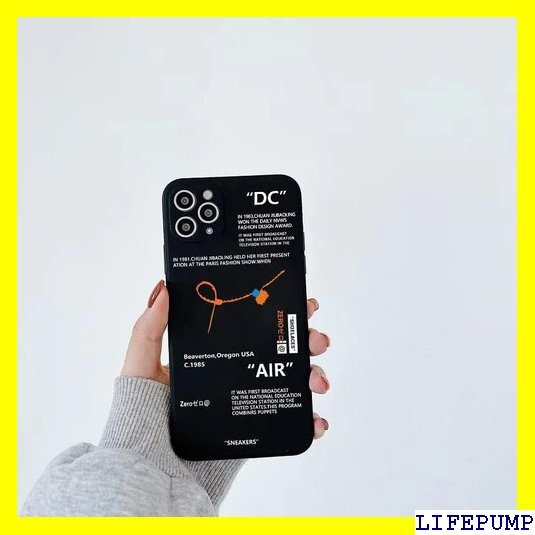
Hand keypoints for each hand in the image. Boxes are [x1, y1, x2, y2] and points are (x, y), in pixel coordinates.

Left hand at [122, 280, 330, 438]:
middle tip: (317, 340)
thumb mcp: (141, 366)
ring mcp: (250, 400)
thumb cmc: (141, 418)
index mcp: (218, 352)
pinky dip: (311, 420)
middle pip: (282, 349)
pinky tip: (317, 419)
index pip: (253, 325)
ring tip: (318, 381)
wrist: (153, 474)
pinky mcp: (257, 430)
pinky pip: (291, 421)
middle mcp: (238, 372)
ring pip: (293, 381)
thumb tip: (164, 289)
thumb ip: (148, 329)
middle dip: (307, 340)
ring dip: (314, 375)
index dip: (281, 311)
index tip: (301, 302)